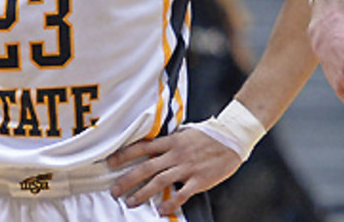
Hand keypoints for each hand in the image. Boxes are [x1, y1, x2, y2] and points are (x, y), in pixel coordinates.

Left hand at [107, 128, 240, 216]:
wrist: (233, 138)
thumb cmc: (211, 135)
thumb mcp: (187, 132)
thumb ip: (172, 140)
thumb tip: (157, 144)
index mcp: (173, 141)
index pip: (143, 147)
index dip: (125, 154)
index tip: (111, 162)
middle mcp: (177, 154)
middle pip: (147, 167)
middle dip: (128, 180)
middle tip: (115, 190)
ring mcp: (187, 167)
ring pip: (160, 182)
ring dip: (143, 193)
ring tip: (131, 202)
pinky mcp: (199, 179)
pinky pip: (181, 194)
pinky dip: (170, 203)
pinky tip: (161, 210)